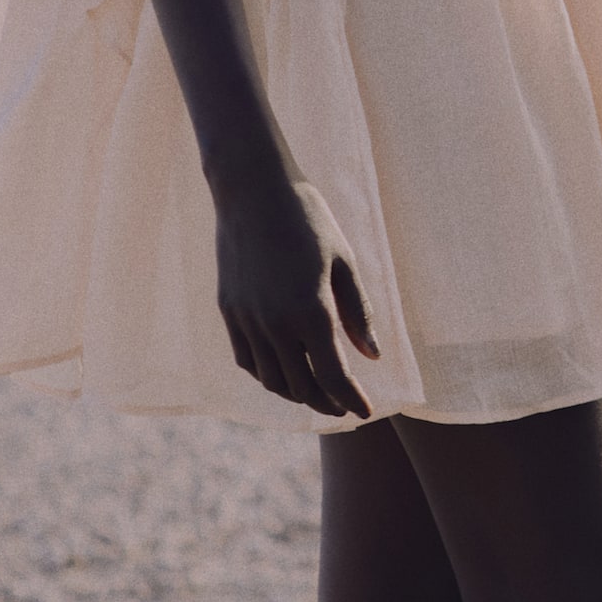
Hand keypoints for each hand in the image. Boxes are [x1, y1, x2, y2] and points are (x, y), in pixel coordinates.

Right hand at [213, 169, 382, 417]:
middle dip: (327, 401)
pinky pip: (246, 359)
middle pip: (303, 385)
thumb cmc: (308, 219)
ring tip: (316, 392)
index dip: (352, 400)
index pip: (334, 377)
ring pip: (272, 379)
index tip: (367, 411)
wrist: (253, 190)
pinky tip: (283, 371)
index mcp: (311, 311)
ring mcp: (247, 319)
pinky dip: (266, 374)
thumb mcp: (344, 262)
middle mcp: (275, 323)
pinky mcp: (229, 310)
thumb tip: (371, 356)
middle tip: (344, 405)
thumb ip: (358, 312)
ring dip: (296, 393)